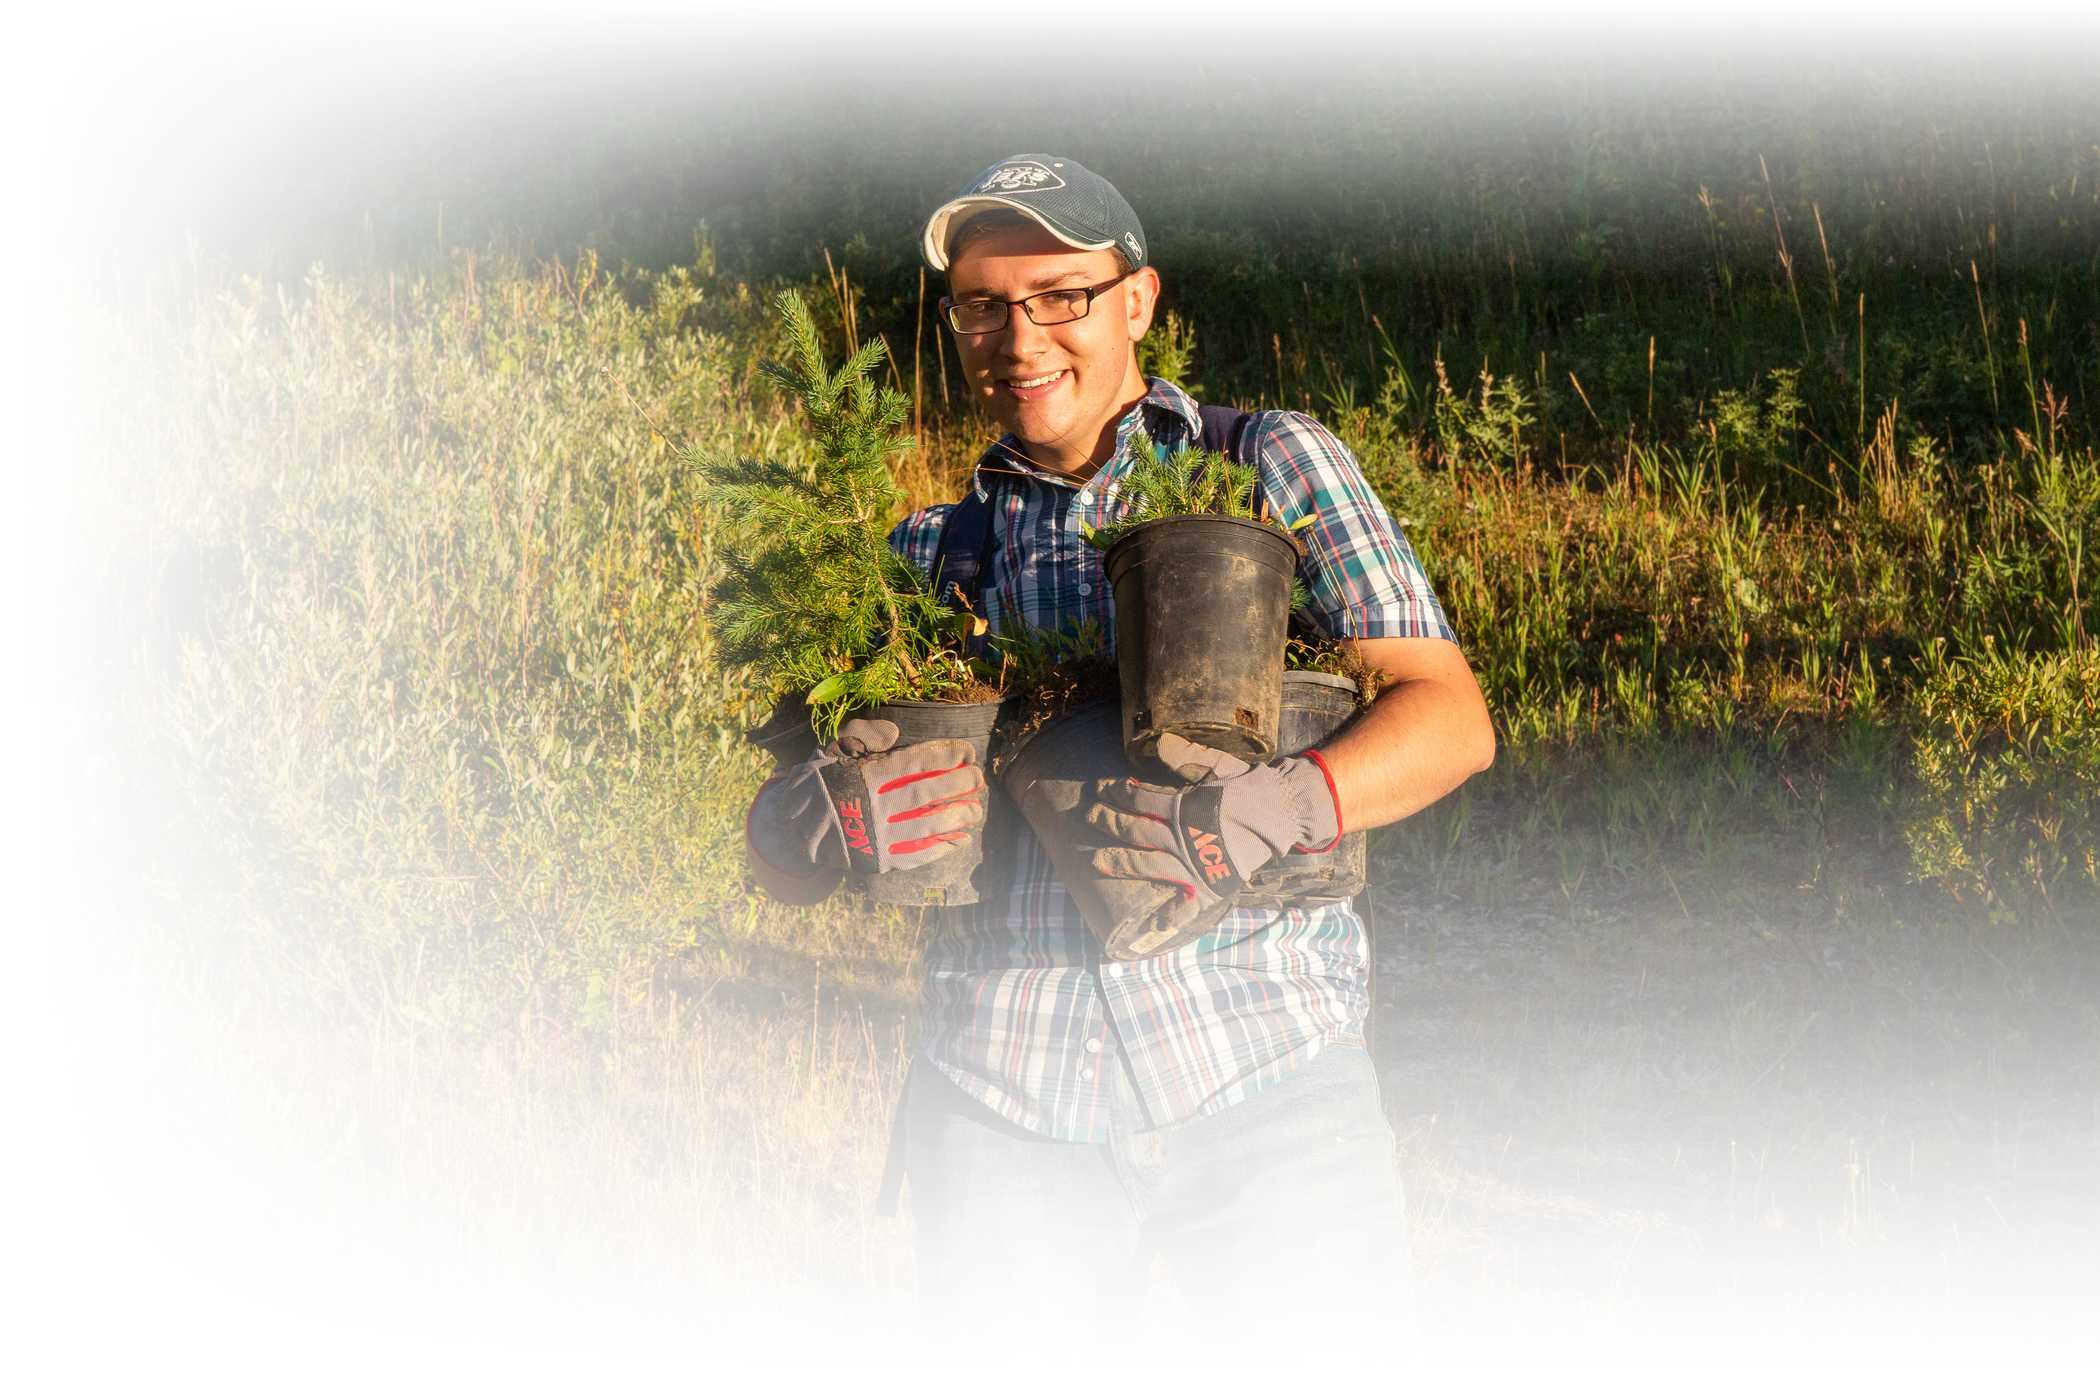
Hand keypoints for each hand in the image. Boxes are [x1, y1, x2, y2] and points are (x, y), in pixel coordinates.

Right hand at [747, 719, 986, 878]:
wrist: (796, 829)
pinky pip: (918, 854)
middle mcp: (877, 807)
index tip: (967, 752)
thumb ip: (864, 736)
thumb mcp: (834, 750)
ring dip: (958, 817)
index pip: (916, 762)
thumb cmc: (821, 783)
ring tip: (976, 809)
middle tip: (978, 778)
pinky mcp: (880, 860)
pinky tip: (961, 838)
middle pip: (928, 793)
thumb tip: (895, 733)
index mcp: (867, 776)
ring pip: (928, 825)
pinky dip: (943, 846)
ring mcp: (880, 836)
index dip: (946, 756)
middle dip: (959, 784)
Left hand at [1080, 733, 1341, 914]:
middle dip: (1111, 822)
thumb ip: (1185, 757)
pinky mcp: (1209, 884)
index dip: (1118, 793)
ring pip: (1149, 864)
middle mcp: (1185, 837)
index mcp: (1185, 807)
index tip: (1102, 789)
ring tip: (1096, 861)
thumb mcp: (1218, 765)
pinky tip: (1152, 923)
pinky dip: (1170, 914)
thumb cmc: (1248, 787)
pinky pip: (1186, 903)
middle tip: (1089, 816)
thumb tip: (1156, 743)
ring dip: (1121, 862)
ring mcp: (1195, 864)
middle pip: (1138, 830)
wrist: (1283, 812)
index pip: (1141, 800)